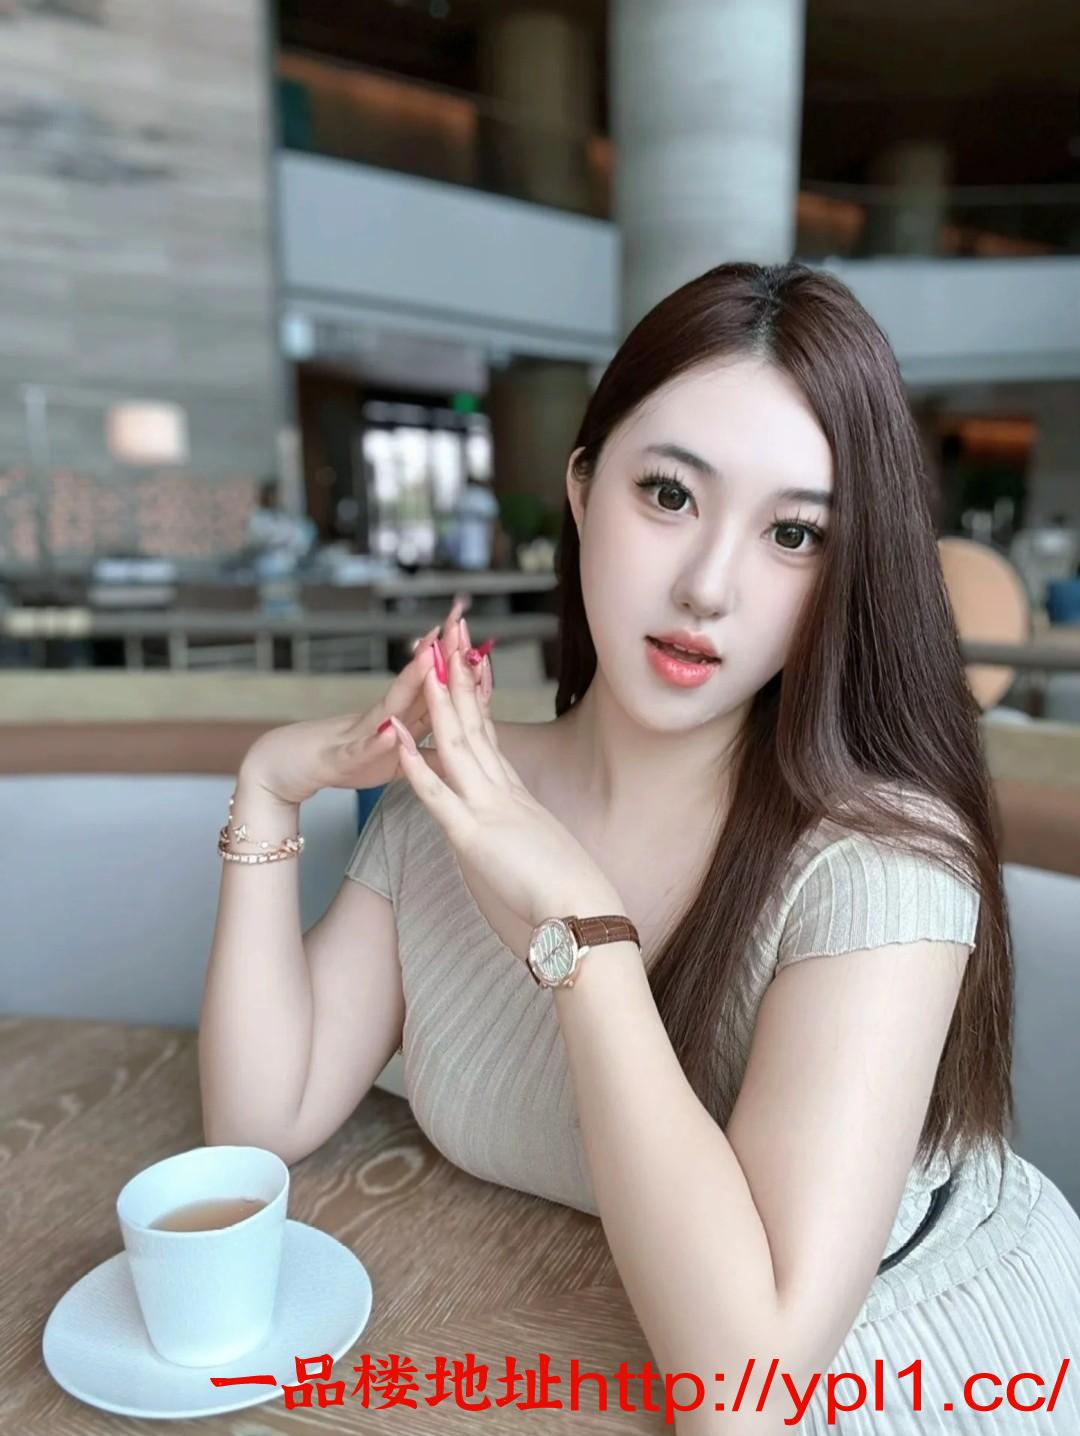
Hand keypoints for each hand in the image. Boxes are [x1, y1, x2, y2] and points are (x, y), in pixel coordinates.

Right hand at [239, 593, 476, 806]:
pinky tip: (387, 731)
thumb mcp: (399, 752)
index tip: (478, 634)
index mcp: (403, 718)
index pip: (436, 685)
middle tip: (456, 621)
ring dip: (410, 680)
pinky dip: (375, 741)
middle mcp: (385, 717)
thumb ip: (427, 739)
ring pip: (391, 704)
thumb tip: (463, 731)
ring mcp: (364, 733)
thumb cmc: (349, 757)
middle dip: (438, 651)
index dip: (457, 663)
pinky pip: (362, 749)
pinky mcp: (345, 757)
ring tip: (427, 656)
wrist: (293, 765)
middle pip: (417, 680)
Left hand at [385, 636, 621, 965]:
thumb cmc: (571, 893)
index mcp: (517, 796)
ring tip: (423, 659)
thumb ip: (528, 837)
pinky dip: (414, 762)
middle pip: (474, 724)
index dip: (474, 698)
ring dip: (437, 701)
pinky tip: (396, 735)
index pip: (489, 736)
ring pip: (458, 744)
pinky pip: (437, 794)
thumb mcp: (544, 852)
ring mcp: (488, 810)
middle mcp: (503, 793)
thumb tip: (523, 839)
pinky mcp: (474, 837)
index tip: (465, 662)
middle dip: (458, 677)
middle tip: (448, 634)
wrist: (586, 912)